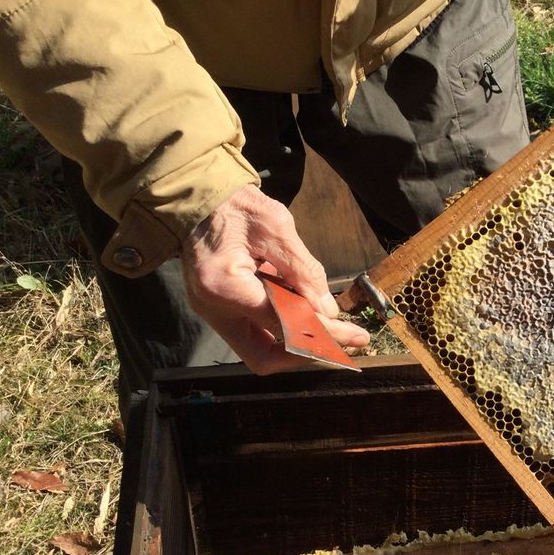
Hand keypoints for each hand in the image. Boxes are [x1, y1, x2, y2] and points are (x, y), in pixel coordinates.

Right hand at [180, 184, 369, 372]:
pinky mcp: (219, 309)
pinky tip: (304, 306)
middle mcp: (213, 307)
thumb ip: (303, 271)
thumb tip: (328, 311)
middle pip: (264, 357)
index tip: (354, 336)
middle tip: (342, 342)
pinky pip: (255, 329)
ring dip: (297, 339)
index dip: (323, 333)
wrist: (198, 197)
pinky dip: (283, 323)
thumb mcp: (277, 228)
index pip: (282, 323)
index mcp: (225, 285)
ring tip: (332, 324)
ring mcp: (212, 311)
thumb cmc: (235, 205)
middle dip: (306, 353)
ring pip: (260, 347)